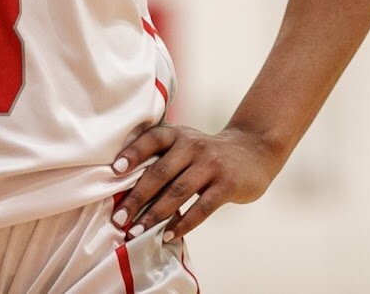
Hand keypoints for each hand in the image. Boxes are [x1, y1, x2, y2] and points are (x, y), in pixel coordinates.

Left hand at [109, 124, 283, 241]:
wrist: (254, 151)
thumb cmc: (207, 155)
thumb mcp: (187, 145)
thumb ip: (162, 159)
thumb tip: (125, 192)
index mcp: (179, 135)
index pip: (152, 140)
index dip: (132, 154)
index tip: (114, 172)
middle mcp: (194, 146)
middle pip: (160, 172)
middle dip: (137, 197)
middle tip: (119, 219)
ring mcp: (212, 164)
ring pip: (179, 191)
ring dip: (155, 214)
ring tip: (138, 231)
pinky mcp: (227, 184)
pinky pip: (202, 207)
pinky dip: (184, 224)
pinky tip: (169, 235)